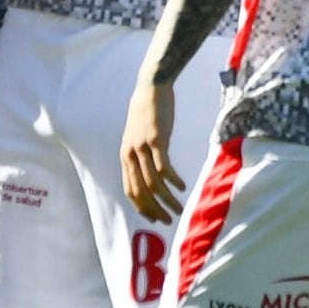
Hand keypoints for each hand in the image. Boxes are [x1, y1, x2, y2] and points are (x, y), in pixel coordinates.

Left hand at [121, 80, 183, 221]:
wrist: (150, 88)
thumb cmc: (147, 112)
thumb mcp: (138, 136)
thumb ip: (142, 154)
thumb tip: (151, 172)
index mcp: (125, 156)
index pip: (130, 190)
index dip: (142, 208)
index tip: (155, 219)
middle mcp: (131, 154)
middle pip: (141, 191)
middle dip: (154, 210)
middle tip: (168, 220)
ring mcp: (142, 148)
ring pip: (153, 183)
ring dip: (167, 200)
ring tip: (179, 208)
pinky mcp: (156, 140)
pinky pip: (164, 167)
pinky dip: (173, 181)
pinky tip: (182, 187)